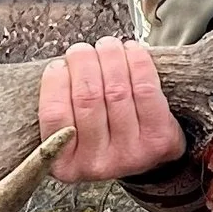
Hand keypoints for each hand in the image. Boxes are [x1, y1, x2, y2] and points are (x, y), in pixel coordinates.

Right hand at [37, 39, 185, 179]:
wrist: (148, 156)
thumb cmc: (101, 133)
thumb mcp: (70, 134)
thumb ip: (60, 107)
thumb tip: (59, 66)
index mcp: (67, 165)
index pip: (55, 115)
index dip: (55, 82)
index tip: (58, 65)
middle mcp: (98, 164)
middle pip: (87, 98)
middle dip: (83, 63)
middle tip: (81, 50)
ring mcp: (130, 153)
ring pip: (116, 90)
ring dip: (109, 57)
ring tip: (106, 46)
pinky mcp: (157, 139)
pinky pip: (145, 89)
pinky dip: (137, 62)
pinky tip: (130, 50)